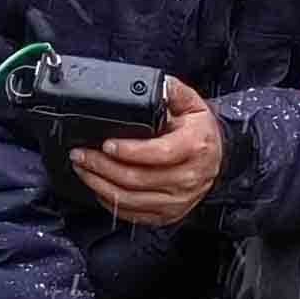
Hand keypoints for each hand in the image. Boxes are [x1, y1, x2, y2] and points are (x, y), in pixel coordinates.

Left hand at [72, 76, 223, 225]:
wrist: (218, 157)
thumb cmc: (200, 131)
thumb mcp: (192, 104)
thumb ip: (172, 91)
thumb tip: (154, 84)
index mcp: (195, 147)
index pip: (158, 154)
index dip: (128, 151)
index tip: (106, 144)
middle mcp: (189, 177)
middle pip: (137, 179)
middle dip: (102, 167)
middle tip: (81, 154)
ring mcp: (179, 199)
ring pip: (131, 199)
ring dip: (100, 185)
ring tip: (83, 170)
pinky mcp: (169, 214)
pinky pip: (134, 214)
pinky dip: (110, 202)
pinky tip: (98, 187)